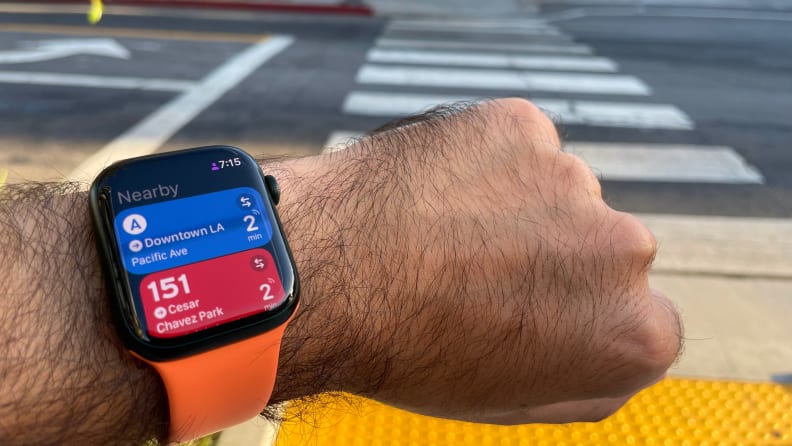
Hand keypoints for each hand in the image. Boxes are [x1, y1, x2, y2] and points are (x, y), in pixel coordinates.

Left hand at [273, 98, 681, 423]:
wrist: (325, 276)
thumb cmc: (408, 350)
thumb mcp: (508, 400)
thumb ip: (585, 379)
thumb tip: (613, 350)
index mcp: (635, 331)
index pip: (641, 319)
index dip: (579, 319)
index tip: (531, 315)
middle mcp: (625, 250)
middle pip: (604, 251)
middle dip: (556, 261)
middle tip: (479, 273)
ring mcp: (573, 179)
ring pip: (558, 194)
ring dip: (518, 209)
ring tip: (446, 235)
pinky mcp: (522, 127)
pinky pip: (516, 148)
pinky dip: (485, 164)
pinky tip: (437, 193)